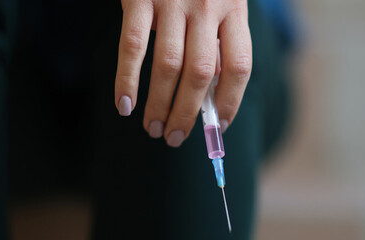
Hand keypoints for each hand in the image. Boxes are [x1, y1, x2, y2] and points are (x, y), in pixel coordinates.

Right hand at [115, 0, 251, 146]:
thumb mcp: (222, 0)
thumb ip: (220, 38)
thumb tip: (212, 93)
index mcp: (234, 8)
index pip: (240, 66)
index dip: (231, 101)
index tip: (219, 126)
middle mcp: (207, 5)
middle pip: (203, 73)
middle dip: (189, 113)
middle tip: (176, 137)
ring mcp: (173, 1)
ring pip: (169, 66)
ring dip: (159, 104)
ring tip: (153, 128)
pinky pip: (132, 46)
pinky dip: (127, 79)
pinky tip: (124, 104)